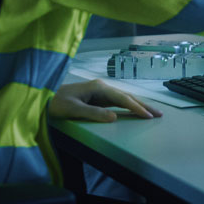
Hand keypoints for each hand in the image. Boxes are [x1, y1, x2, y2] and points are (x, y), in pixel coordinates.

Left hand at [47, 79, 162, 122]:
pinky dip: (129, 106)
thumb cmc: (56, 103)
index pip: (122, 98)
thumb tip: (115, 116)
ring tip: (152, 113)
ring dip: (138, 105)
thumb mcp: (73, 109)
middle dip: (143, 105)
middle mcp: (101, 87)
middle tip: (159, 114)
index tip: (148, 116)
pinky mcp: (97, 97)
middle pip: (126, 96)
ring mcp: (100, 92)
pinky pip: (117, 102)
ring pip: (123, 98)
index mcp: (98, 87)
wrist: (44, 97)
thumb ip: (93, 113)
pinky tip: (135, 110)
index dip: (136, 107)